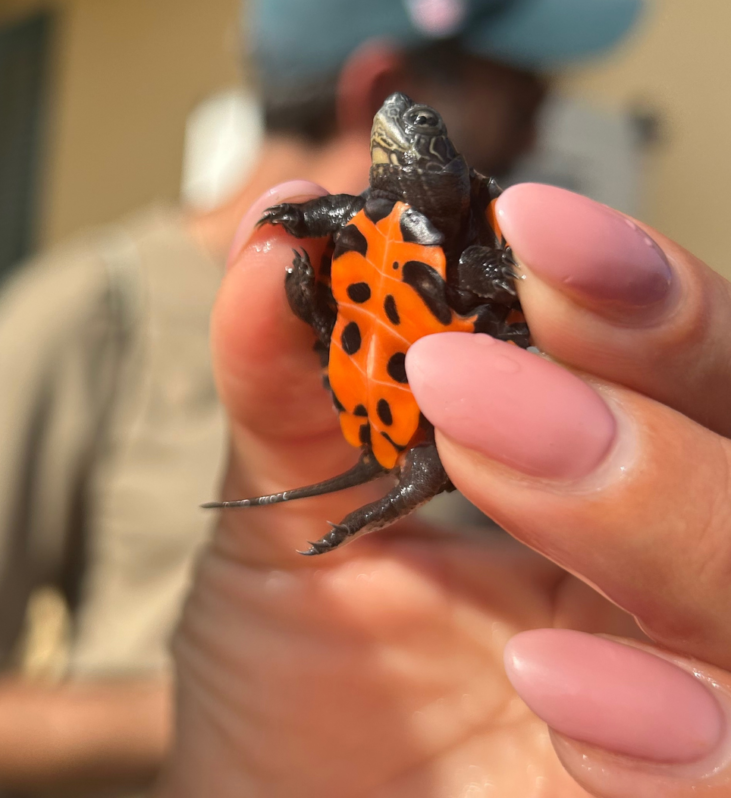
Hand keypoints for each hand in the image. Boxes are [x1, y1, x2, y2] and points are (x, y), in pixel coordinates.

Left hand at [165, 182, 730, 796]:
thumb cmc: (294, 680)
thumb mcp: (282, 516)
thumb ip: (295, 384)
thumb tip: (275, 248)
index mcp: (596, 471)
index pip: (672, 356)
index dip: (628, 287)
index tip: (526, 224)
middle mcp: (665, 568)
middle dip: (659, 358)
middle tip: (485, 355)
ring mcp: (692, 688)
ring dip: (655, 508)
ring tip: (486, 453)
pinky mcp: (682, 795)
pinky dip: (677, 729)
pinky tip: (556, 687)